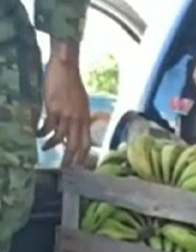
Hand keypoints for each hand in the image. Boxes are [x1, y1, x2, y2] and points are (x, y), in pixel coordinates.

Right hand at [41, 43, 89, 166]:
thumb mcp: (82, 103)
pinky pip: (47, 126)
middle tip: (64, 168)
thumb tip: (76, 129)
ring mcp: (66, 115)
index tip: (79, 165)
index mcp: (86, 118)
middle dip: (69, 158)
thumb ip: (80, 117)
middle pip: (75, 144)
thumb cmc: (73, 85)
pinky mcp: (53, 109)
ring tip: (45, 149)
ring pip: (60, 137)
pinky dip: (41, 132)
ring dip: (52, 146)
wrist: (65, 69)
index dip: (83, 155)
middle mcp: (78, 119)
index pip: (86, 141)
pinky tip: (37, 134)